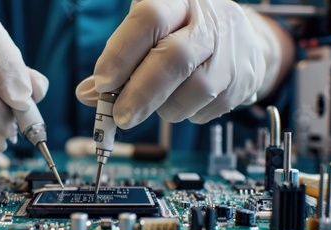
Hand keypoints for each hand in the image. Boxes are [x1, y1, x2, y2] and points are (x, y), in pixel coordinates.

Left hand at [76, 0, 282, 128]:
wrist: (241, 40)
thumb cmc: (181, 35)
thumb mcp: (148, 34)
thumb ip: (119, 61)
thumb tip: (86, 94)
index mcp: (177, 0)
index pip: (148, 18)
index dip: (121, 53)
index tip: (103, 83)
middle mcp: (208, 20)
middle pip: (174, 58)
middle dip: (141, 94)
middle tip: (120, 117)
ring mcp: (231, 50)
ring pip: (194, 89)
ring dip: (166, 107)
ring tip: (156, 104)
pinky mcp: (244, 79)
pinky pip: (207, 109)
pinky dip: (185, 113)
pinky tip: (182, 101)